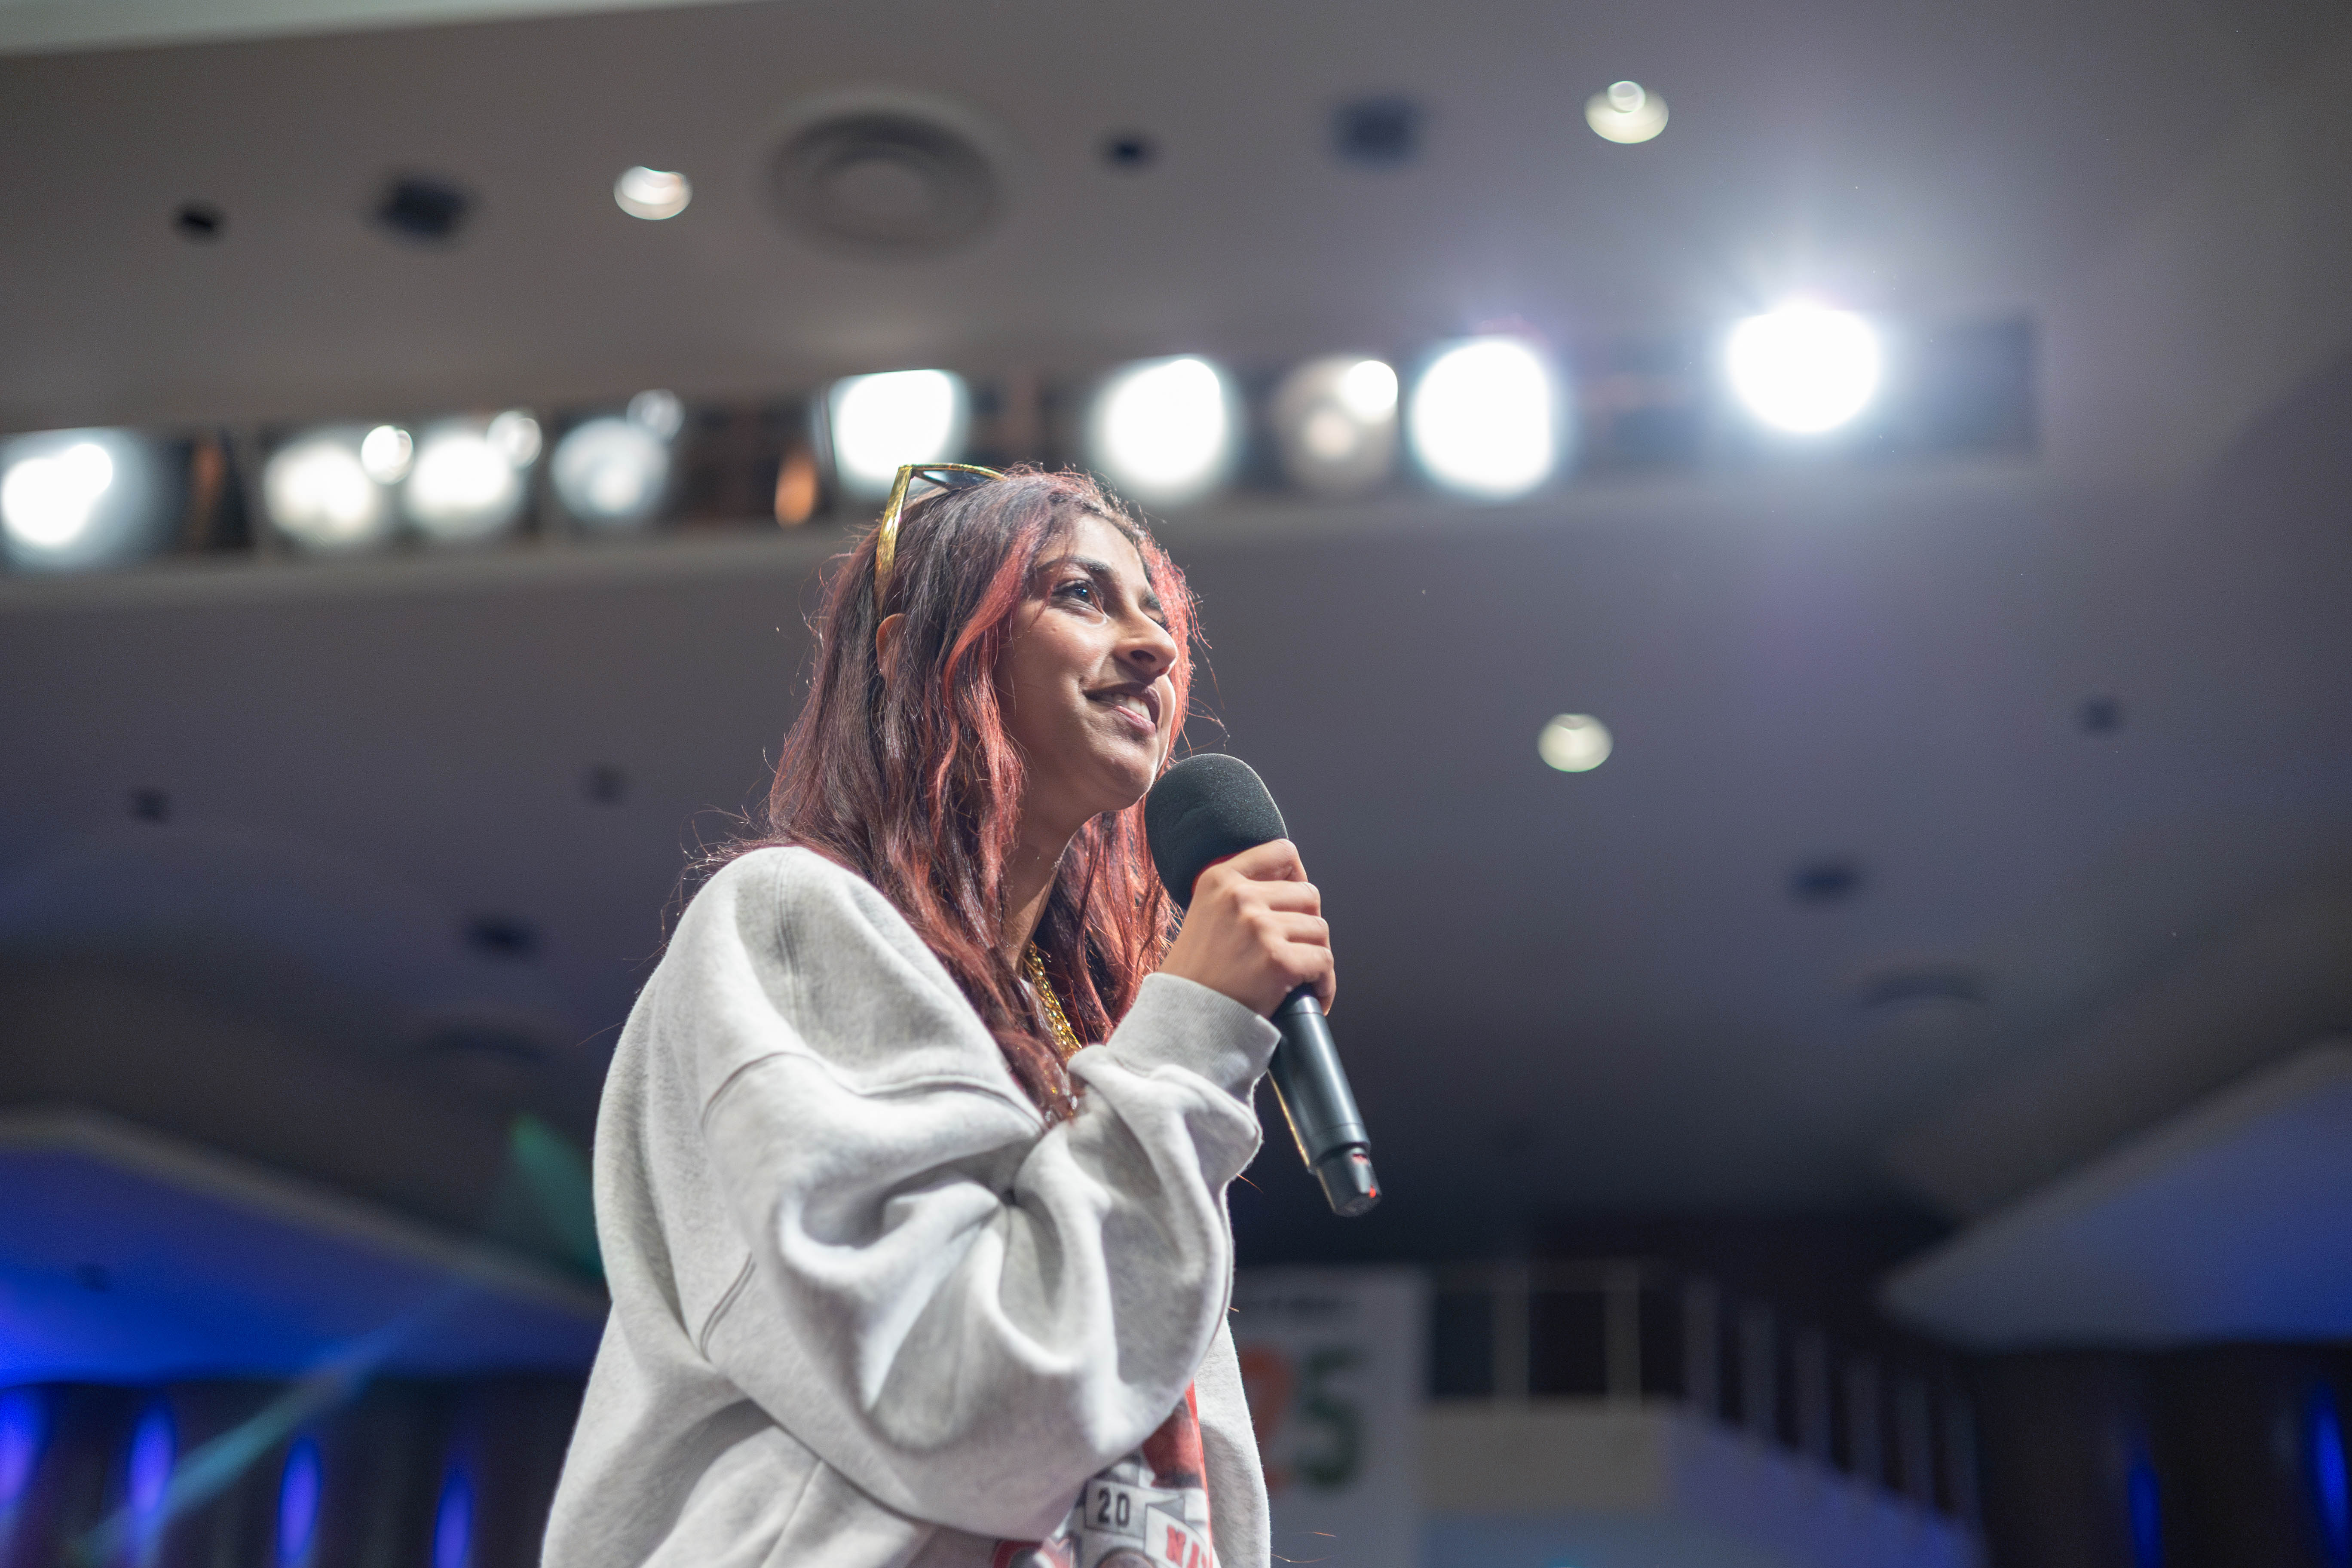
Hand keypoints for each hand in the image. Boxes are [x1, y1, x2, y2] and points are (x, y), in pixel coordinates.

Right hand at [1159, 839, 1336, 1016]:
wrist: (1182, 1019)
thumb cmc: (1195, 975)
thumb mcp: (1204, 915)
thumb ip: (1237, 896)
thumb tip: (1287, 889)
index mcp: (1220, 879)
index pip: (1282, 852)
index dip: (1298, 875)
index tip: (1296, 899)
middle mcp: (1240, 898)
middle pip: (1309, 895)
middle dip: (1308, 923)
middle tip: (1298, 948)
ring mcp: (1261, 928)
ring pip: (1320, 930)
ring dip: (1316, 954)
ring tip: (1303, 975)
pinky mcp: (1279, 961)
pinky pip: (1324, 962)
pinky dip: (1324, 983)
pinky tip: (1312, 995)